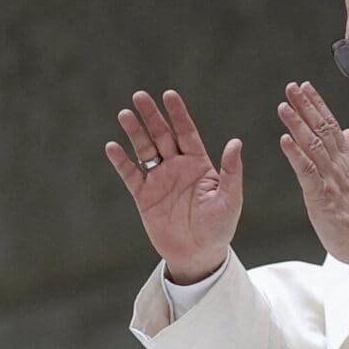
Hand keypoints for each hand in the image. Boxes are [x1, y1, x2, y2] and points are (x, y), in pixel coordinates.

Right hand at [105, 90, 242, 284]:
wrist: (198, 254)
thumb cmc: (219, 227)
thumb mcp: (230, 198)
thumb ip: (231, 170)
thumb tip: (236, 142)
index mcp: (199, 164)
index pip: (187, 132)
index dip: (178, 114)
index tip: (169, 95)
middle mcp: (177, 167)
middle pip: (162, 136)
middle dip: (152, 116)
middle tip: (140, 96)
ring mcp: (159, 180)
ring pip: (145, 150)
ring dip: (135, 132)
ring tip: (125, 114)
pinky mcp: (144, 196)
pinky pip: (130, 175)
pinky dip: (121, 161)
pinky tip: (112, 146)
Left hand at [278, 82, 348, 265]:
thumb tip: (348, 132)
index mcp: (346, 161)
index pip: (332, 126)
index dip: (318, 105)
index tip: (306, 88)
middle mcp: (339, 165)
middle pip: (322, 129)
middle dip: (306, 106)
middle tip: (291, 87)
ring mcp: (331, 179)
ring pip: (313, 145)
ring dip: (297, 124)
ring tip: (284, 107)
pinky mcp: (322, 195)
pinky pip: (307, 171)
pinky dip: (296, 155)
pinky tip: (284, 141)